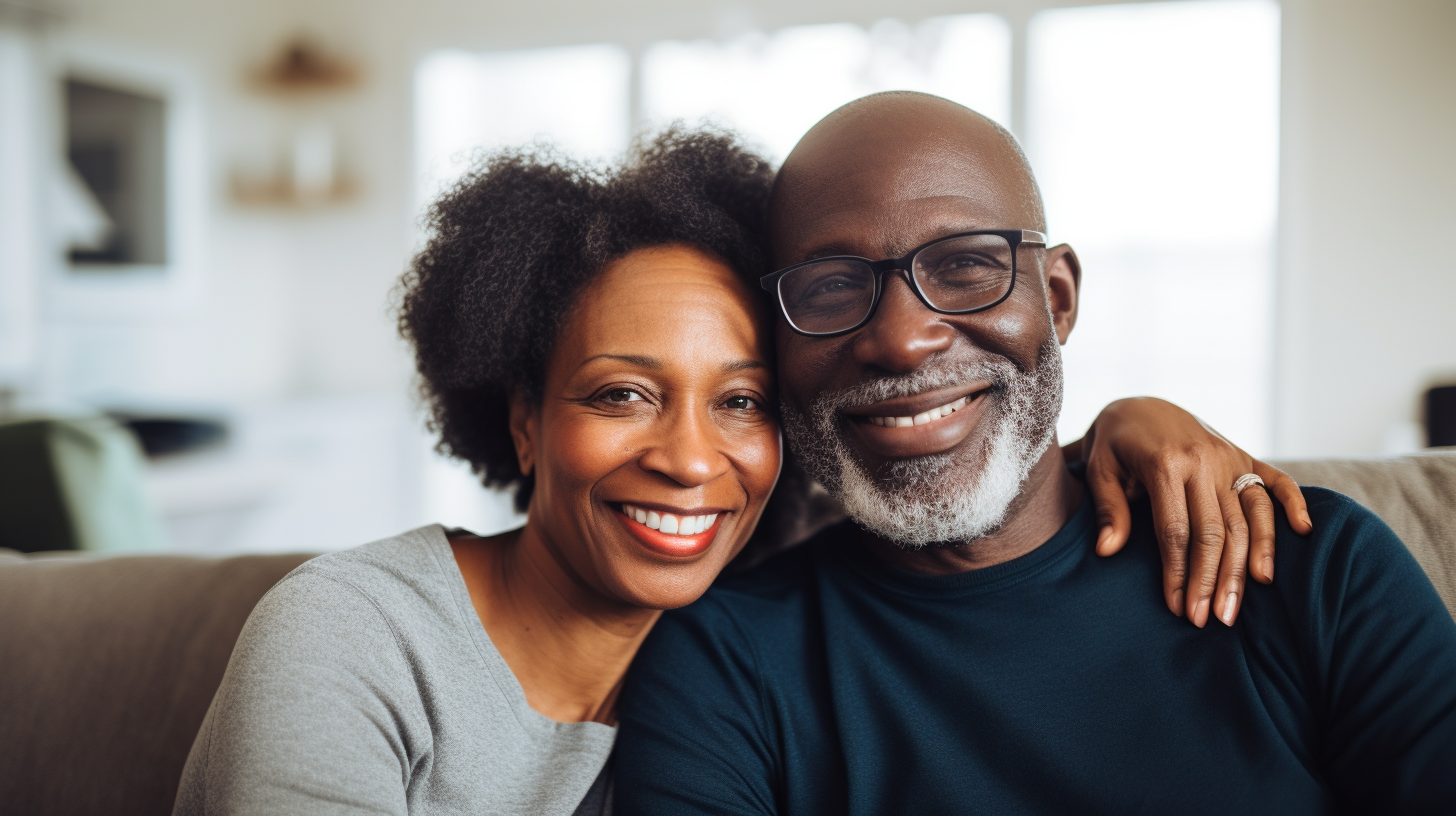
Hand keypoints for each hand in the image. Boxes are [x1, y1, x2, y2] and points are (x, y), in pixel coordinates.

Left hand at [1066, 398, 1313, 627]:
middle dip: (1215, 581)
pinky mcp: (1245, 455)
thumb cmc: (1114, 444)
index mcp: (1164, 464)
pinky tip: (1303, 533)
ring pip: (1249, 517)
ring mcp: (1229, 457)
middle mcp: (1203, 460)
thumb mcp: (1099, 469)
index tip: (1177, 608)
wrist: (1138, 404)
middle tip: (1212, 620)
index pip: (1176, 531)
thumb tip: (1106, 551)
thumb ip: (1109, 509)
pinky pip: (1277, 480)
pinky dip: (1293, 504)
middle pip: (1217, 532)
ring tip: (1241, 605)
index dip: (1178, 573)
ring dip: (1250, 563)